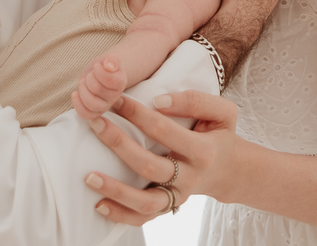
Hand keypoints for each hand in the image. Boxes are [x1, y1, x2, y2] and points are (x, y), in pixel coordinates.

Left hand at [72, 54, 127, 119]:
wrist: (102, 74)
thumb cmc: (105, 66)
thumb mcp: (110, 59)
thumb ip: (113, 59)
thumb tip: (109, 65)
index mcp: (121, 82)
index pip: (110, 80)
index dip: (99, 72)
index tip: (97, 66)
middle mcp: (115, 97)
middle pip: (97, 89)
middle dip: (89, 78)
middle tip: (91, 74)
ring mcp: (105, 106)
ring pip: (91, 104)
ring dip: (83, 90)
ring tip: (83, 82)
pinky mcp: (95, 111)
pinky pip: (85, 114)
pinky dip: (77, 104)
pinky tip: (75, 93)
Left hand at [82, 91, 240, 224]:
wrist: (227, 170)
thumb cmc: (218, 134)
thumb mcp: (222, 112)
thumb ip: (196, 101)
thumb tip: (158, 101)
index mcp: (203, 151)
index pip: (164, 130)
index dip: (138, 113)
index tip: (116, 99)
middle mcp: (190, 178)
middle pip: (150, 166)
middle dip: (119, 144)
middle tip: (94, 122)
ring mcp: (178, 196)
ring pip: (146, 201)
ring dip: (116, 190)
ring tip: (88, 177)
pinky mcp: (168, 208)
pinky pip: (144, 217)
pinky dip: (121, 215)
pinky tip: (98, 205)